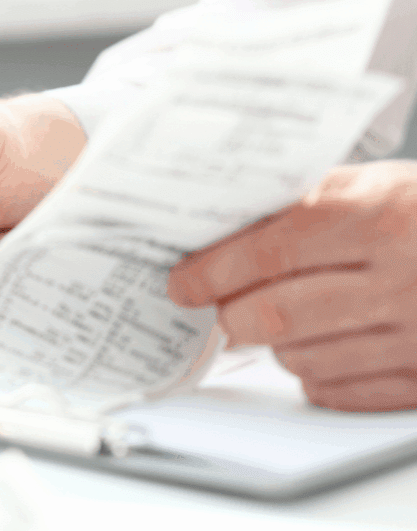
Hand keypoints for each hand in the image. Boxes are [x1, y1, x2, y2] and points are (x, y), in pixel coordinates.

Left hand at [167, 161, 416, 411]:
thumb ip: (306, 204)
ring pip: (299, 358)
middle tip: (219, 306)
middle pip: (274, 315)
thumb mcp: (379, 184)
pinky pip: (337, 391)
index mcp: (380, 216)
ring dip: (275, 343)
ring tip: (285, 317)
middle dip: (230, 314)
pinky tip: (325, 344)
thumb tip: (222, 231)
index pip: (269, 250)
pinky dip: (315, 372)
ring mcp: (416, 334)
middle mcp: (399, 278)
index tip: (183, 282)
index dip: (213, 270)